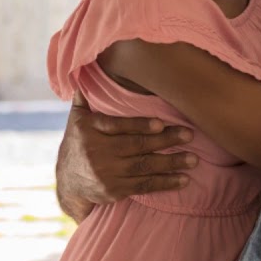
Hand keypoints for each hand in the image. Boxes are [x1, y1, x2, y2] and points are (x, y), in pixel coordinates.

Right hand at [55, 90, 195, 220]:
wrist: (67, 182)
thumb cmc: (79, 142)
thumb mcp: (76, 119)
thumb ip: (85, 98)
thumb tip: (86, 69)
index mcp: (89, 130)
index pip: (117, 126)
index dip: (140, 125)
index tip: (161, 123)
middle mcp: (97, 152)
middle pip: (135, 146)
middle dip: (165, 140)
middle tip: (190, 135)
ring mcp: (106, 174)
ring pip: (143, 167)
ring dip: (171, 163)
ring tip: (193, 159)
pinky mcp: (115, 191)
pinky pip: (144, 186)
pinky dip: (165, 183)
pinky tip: (183, 179)